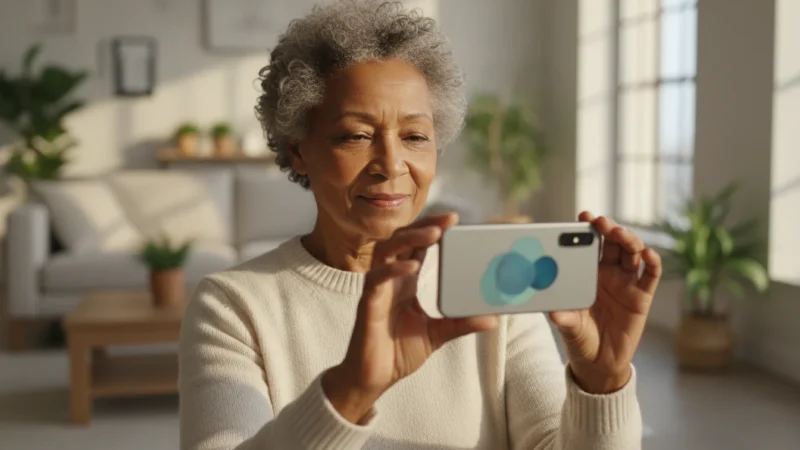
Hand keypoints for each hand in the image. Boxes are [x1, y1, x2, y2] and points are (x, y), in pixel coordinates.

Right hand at [323, 213, 498, 422]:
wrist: (374, 378)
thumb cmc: (398, 353)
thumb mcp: (437, 334)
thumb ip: (460, 323)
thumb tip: (492, 319)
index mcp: (405, 282)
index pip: (418, 245)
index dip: (433, 229)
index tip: (455, 220)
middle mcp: (390, 279)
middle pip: (403, 239)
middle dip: (425, 225)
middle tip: (449, 219)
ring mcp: (378, 288)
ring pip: (388, 250)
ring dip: (410, 238)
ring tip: (433, 234)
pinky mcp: (368, 303)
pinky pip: (377, 278)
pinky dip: (393, 269)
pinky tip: (411, 266)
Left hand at [549, 212, 662, 393]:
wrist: (599, 363)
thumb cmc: (580, 339)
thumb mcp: (570, 328)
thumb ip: (565, 319)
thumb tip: (554, 315)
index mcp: (587, 273)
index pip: (589, 244)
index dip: (588, 229)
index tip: (583, 216)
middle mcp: (608, 273)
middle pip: (612, 243)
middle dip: (608, 228)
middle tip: (601, 222)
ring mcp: (626, 282)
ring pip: (631, 253)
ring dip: (628, 239)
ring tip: (620, 233)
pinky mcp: (642, 296)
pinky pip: (651, 275)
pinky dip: (652, 262)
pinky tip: (648, 254)